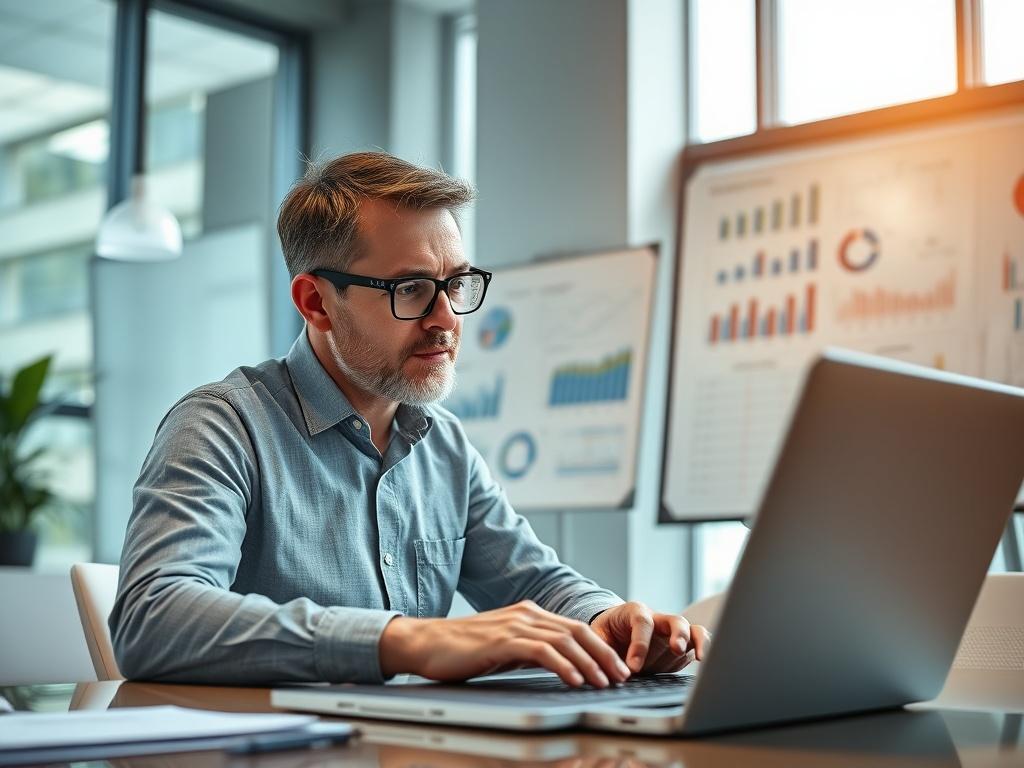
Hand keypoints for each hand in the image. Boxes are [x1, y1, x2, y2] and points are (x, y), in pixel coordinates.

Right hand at [379, 600, 631, 686]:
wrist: (426, 643)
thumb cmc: (461, 650)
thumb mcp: (504, 647)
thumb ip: (529, 650)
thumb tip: (557, 665)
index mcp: (528, 614)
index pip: (574, 628)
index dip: (599, 648)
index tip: (615, 668)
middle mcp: (526, 614)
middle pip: (577, 631)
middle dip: (603, 655)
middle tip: (621, 677)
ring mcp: (515, 624)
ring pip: (564, 640)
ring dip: (589, 662)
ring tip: (604, 682)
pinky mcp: (503, 640)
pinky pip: (541, 651)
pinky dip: (563, 665)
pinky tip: (574, 679)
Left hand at [589, 601, 709, 674]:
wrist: (616, 632)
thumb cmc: (606, 633)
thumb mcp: (597, 637)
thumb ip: (600, 650)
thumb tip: (604, 671)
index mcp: (634, 612)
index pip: (642, 623)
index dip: (640, 645)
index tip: (633, 667)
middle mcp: (657, 618)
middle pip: (673, 620)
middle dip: (677, 635)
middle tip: (675, 649)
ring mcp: (672, 631)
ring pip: (690, 630)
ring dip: (694, 643)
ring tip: (700, 657)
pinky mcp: (683, 644)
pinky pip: (699, 640)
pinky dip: (704, 647)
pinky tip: (705, 660)